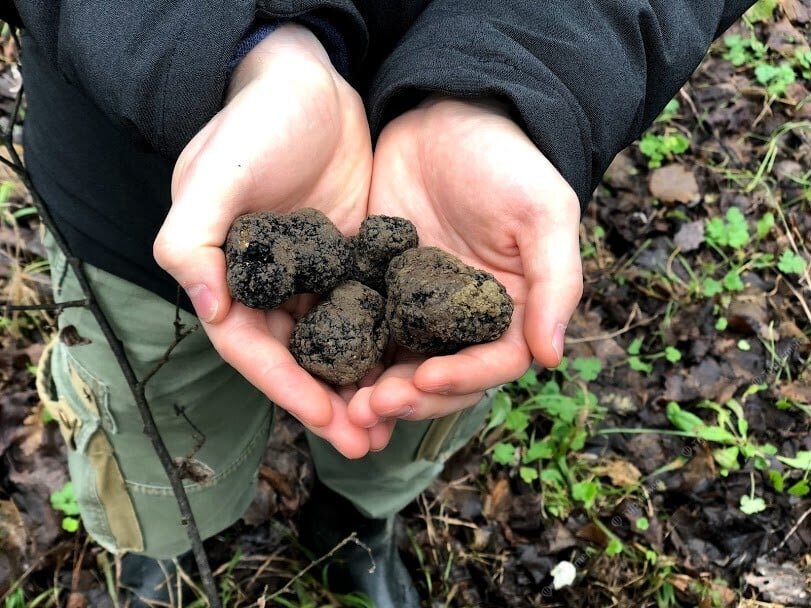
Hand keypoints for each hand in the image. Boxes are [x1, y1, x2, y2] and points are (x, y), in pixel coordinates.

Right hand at [154, 24, 373, 457]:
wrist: (312, 82)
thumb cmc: (258, 121)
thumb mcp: (216, 172)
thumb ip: (193, 237)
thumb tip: (206, 307)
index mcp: (230, 275)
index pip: (252, 348)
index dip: (286, 388)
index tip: (325, 421)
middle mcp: (270, 284)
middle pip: (296, 359)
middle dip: (328, 403)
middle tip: (367, 443)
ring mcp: (313, 275)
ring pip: (335, 344)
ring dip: (359, 385)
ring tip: (393, 424)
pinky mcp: (353, 259)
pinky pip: (367, 310)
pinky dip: (383, 343)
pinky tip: (410, 369)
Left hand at [349, 97, 582, 437]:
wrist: (447, 114)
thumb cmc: (507, 160)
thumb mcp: (544, 212)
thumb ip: (555, 282)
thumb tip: (550, 356)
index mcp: (509, 310)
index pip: (491, 363)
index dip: (461, 380)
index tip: (424, 379)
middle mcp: (462, 319)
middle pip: (439, 377)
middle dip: (407, 398)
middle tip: (369, 407)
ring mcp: (416, 307)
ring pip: (396, 364)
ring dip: (372, 390)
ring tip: (342, 403)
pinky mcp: (376, 287)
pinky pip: (360, 328)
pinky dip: (344, 353)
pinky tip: (318, 367)